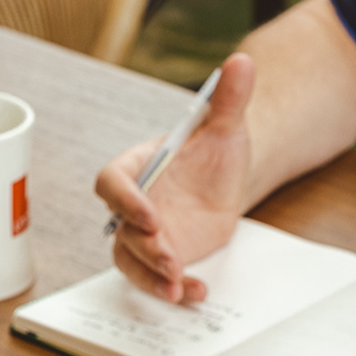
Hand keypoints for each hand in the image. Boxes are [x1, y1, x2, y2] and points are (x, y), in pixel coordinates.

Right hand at [94, 54, 254, 303]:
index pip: (112, 184)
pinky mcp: (164, 258)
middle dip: (144, 247)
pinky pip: (156, 279)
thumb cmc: (215, 149)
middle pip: (120, 230)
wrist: (228, 180)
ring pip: (130, 261)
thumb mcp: (226, 126)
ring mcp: (146, 235)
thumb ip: (229, 99)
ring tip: (178, 288)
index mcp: (136, 168)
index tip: (151, 217)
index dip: (126, 202)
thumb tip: (243, 62)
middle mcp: (133, 205)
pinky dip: (174, 289)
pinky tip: (197, 293)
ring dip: (151, 278)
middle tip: (171, 259)